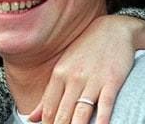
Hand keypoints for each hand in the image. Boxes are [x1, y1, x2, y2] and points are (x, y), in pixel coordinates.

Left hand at [28, 15, 144, 123]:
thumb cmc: (87, 50)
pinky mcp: (112, 80)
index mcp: (59, 75)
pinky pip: (105, 104)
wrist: (113, 29)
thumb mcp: (64, 67)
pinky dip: (101, 120)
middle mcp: (73, 78)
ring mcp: (92, 79)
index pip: (48, 108)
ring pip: (81, 112)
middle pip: (63, 113)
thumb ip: (49, 94)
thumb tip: (31, 118)